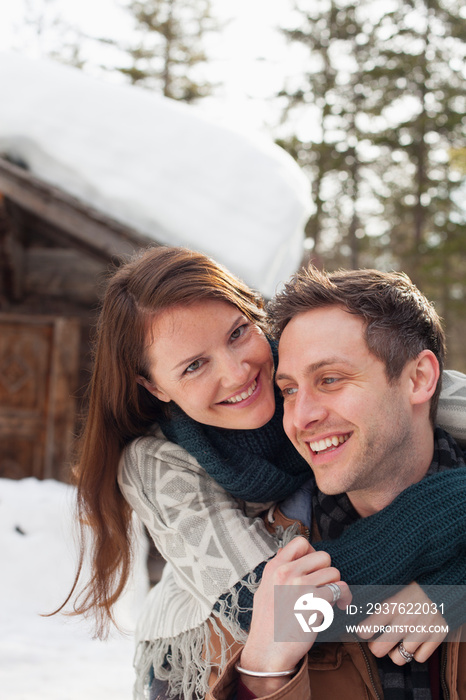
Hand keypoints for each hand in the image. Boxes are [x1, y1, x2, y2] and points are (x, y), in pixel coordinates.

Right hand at [239, 537, 349, 694]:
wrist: (267, 653)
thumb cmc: (267, 624)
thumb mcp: (264, 589)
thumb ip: (277, 570)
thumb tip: (285, 549)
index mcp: (275, 567)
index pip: (301, 542)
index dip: (312, 554)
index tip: (313, 569)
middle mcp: (287, 572)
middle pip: (323, 556)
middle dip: (327, 572)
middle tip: (323, 587)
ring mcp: (300, 586)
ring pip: (334, 573)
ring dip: (336, 587)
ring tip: (330, 601)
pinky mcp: (314, 602)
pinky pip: (339, 590)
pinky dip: (342, 600)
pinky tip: (336, 609)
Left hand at [357, 582, 448, 664]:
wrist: (440, 582)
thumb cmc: (410, 584)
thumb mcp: (390, 587)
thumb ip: (373, 599)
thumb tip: (352, 608)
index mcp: (390, 606)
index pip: (365, 631)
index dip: (362, 632)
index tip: (364, 629)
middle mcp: (405, 621)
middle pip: (378, 650)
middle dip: (376, 646)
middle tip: (379, 639)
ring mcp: (421, 631)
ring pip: (399, 658)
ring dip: (397, 650)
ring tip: (399, 639)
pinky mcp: (437, 636)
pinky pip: (419, 658)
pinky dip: (417, 652)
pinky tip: (416, 639)